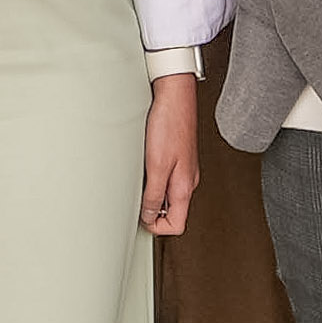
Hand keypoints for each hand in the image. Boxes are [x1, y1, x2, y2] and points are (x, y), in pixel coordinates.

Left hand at [141, 74, 202, 237]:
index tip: (141, 218)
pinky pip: (165, 179)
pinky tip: (143, 167)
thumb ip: (155, 194)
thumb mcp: (157, 165)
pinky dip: (153, 179)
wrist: (175, 95)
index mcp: (185, 186)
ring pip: (168, 195)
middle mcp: (187, 180)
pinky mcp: (177, 157)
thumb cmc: (170, 124)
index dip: (157, 227)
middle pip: (172, 212)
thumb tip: (149, 216)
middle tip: (134, 201)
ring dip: (151, 194)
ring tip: (137, 182)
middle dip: (152, 211)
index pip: (177, 224)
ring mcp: (183, 169)